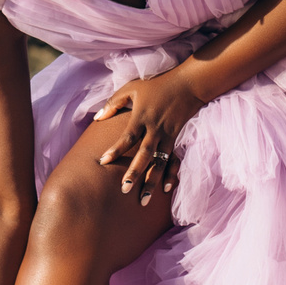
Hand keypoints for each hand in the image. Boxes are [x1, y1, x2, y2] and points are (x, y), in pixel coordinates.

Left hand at [93, 69, 205, 202]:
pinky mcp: (176, 139)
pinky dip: (170, 175)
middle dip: (134, 173)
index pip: (127, 137)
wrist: (188, 84)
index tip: (103, 162)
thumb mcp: (131, 88)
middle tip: (124, 190)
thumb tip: (97, 117)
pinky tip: (166, 190)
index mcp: (141, 117)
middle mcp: (155, 129)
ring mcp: (167, 136)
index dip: (115, 150)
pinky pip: (173, 161)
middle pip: (144, 155)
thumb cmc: (156, 85)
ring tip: (142, 200)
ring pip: (159, 163)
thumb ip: (113, 103)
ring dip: (151, 181)